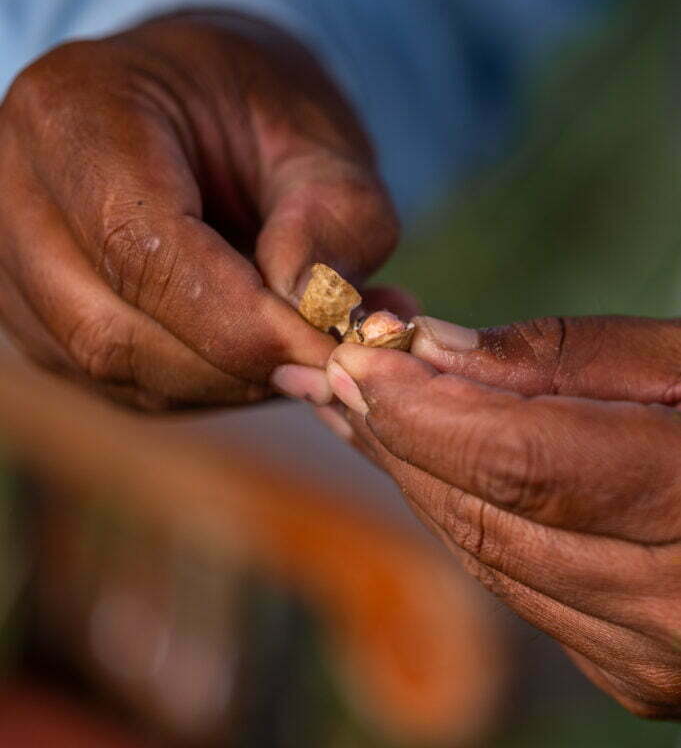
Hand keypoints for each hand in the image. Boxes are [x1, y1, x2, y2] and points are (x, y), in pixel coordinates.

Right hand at [0, 12, 396, 408]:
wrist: (193, 99)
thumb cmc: (253, 103)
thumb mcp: (317, 131)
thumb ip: (333, 215)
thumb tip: (315, 314)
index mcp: (71, 112)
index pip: (138, 246)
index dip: (240, 318)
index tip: (329, 350)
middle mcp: (14, 192)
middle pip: (112, 328)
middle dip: (236, 362)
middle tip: (334, 363)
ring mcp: (11, 266)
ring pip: (116, 368)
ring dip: (228, 378)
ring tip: (313, 341)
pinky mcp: (36, 320)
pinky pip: (120, 381)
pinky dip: (207, 379)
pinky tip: (266, 344)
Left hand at [326, 314, 680, 717]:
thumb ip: (573, 357)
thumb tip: (436, 349)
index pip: (523, 462)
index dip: (422, 409)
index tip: (348, 354)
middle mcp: (678, 608)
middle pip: (488, 514)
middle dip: (391, 436)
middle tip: (320, 369)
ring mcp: (654, 657)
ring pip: (488, 555)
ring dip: (408, 475)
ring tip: (344, 406)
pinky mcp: (636, 672)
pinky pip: (517, 584)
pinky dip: (458, 515)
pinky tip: (416, 461)